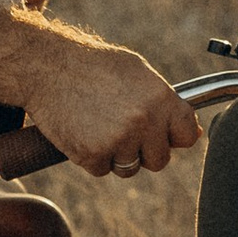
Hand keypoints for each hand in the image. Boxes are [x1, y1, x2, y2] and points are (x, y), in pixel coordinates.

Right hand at [21, 31, 203, 180]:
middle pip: (159, 160)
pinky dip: (92, 157)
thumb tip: (191, 132)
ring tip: (98, 125)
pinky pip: (102, 170)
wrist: (46, 67)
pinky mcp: (93, 155)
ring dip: (116, 155)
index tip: (163, 134)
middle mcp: (144, 121)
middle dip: (143, 151)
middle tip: (121, 129)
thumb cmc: (92, 66)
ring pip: (130, 168)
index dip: (174, 137)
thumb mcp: (137, 72)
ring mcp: (119, 140)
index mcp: (160, 98)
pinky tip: (82, 131)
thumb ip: (165, 102)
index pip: (186, 135)